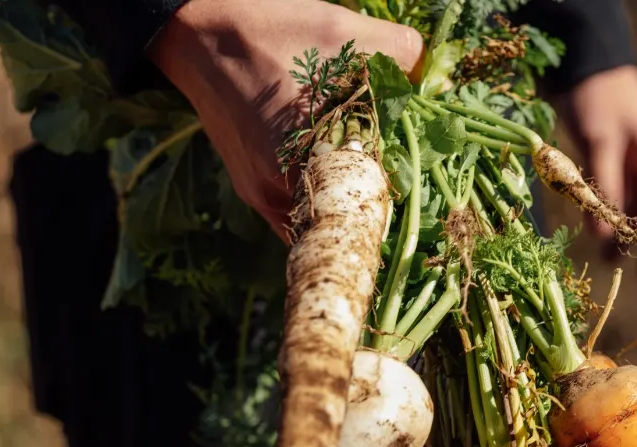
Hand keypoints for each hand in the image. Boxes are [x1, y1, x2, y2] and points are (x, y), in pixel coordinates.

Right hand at [149, 0, 422, 242]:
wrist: (199, 32)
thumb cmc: (272, 31)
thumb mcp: (343, 33)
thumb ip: (401, 56)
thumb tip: (437, 83)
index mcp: (301, 162)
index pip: (363, 212)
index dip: (400, 207)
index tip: (428, 203)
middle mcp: (276, 194)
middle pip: (340, 226)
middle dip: (376, 212)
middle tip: (414, 199)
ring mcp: (260, 197)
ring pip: (317, 225)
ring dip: (346, 211)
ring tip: (380, 189)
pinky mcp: (250, 190)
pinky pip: (296, 214)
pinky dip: (321, 204)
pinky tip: (342, 179)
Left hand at [556, 65, 636, 282]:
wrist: (584, 66)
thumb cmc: (598, 99)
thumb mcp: (600, 142)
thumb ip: (603, 188)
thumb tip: (604, 238)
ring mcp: (636, 162)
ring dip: (628, 235)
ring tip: (609, 263)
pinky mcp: (615, 161)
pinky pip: (618, 196)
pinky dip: (609, 216)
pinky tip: (595, 235)